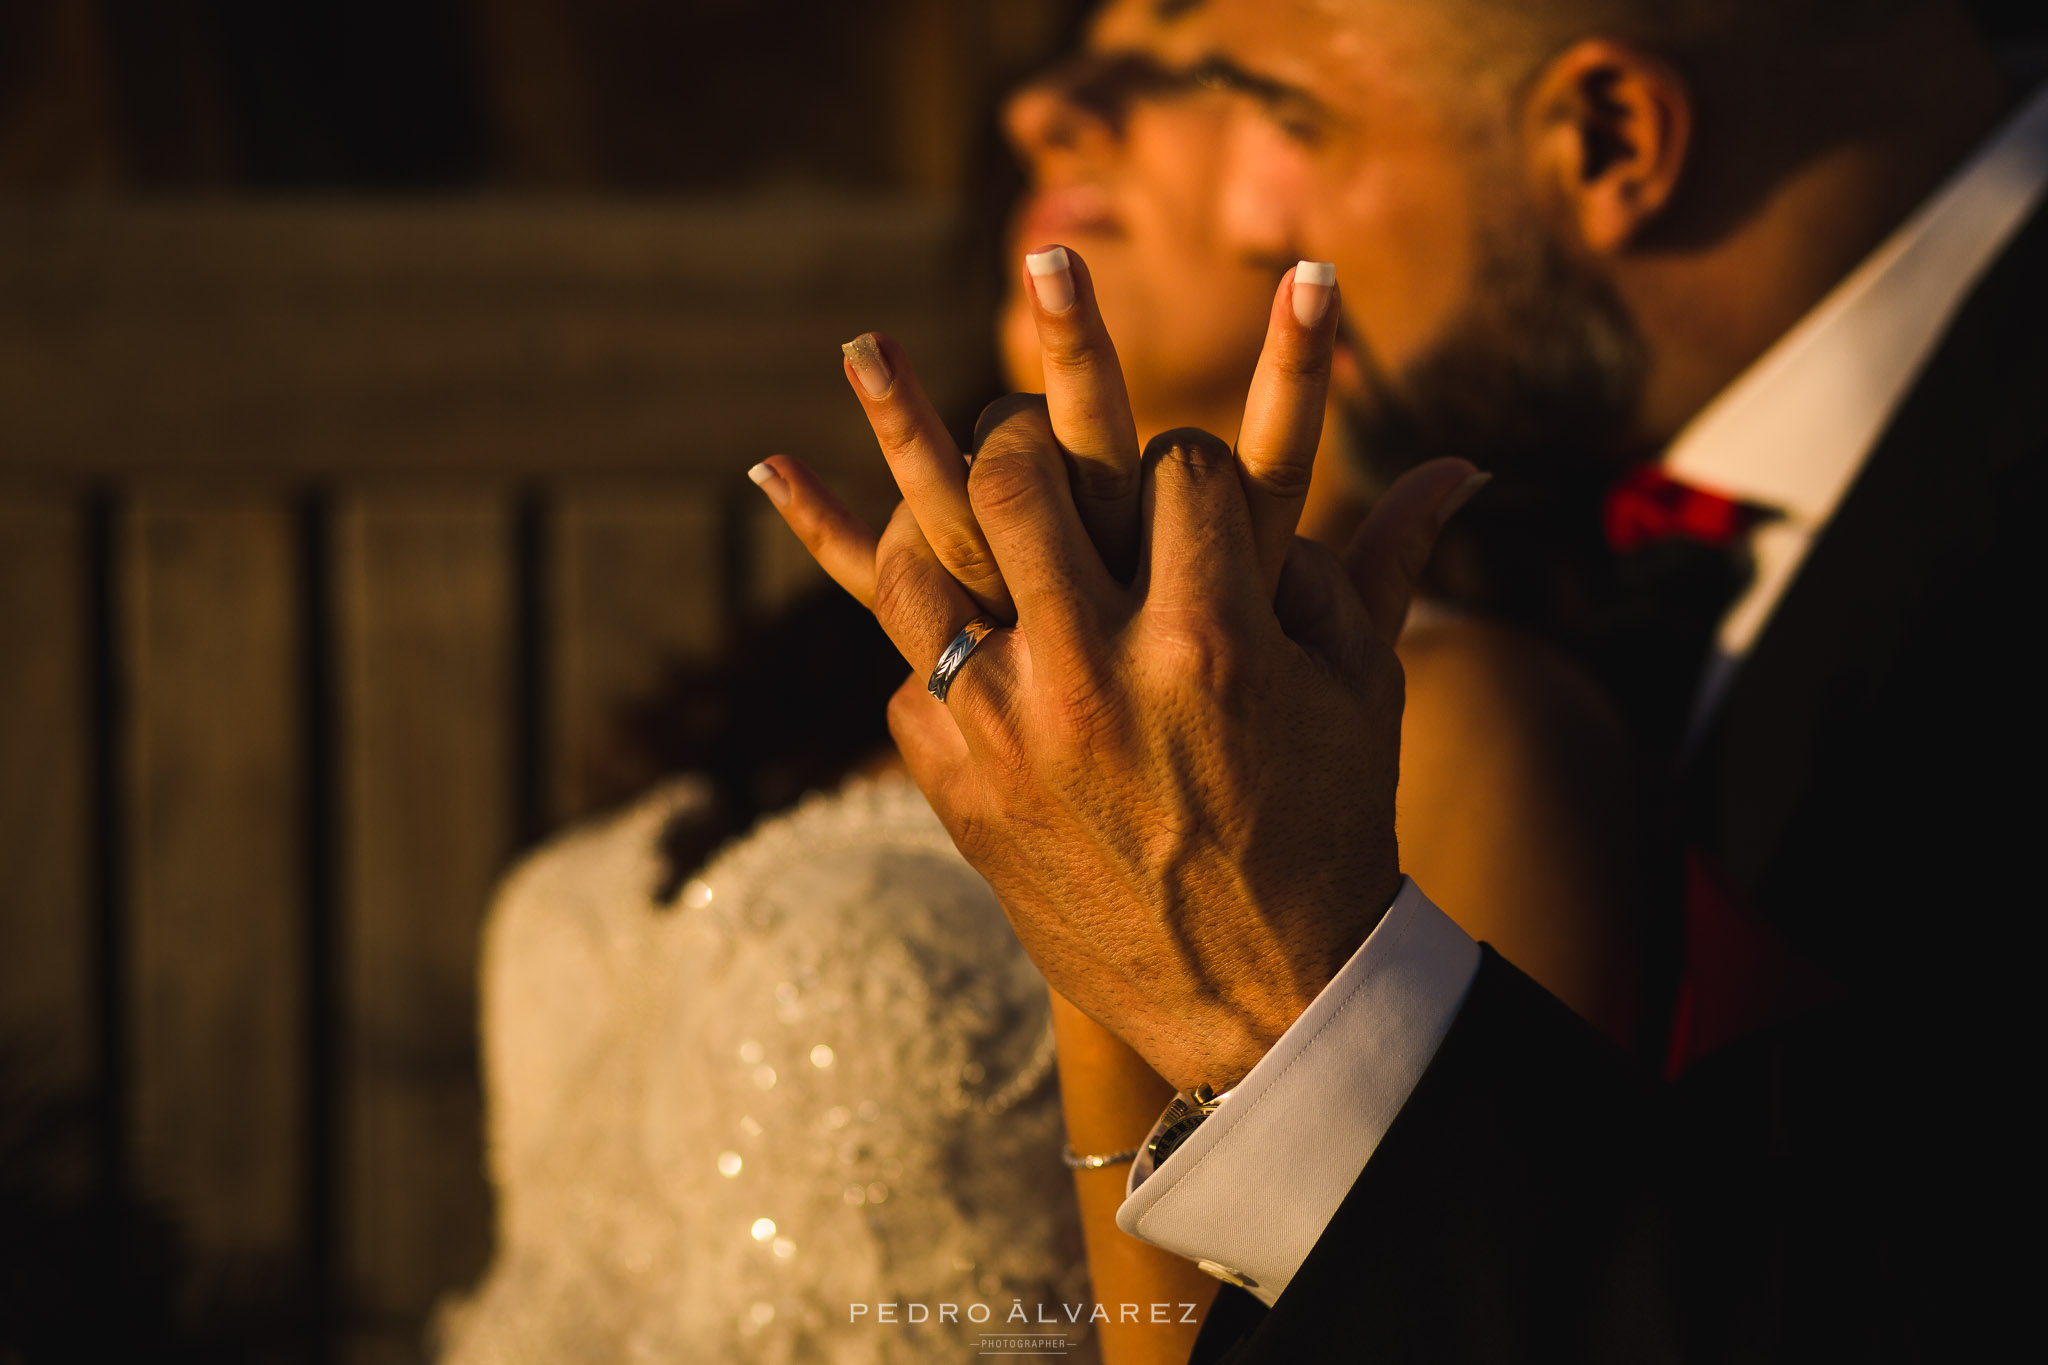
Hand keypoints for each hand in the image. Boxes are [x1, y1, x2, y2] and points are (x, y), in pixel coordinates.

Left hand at [754, 249, 1480, 1091]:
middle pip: (1022, 472)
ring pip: (922, 555)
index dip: (1186, 455)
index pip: (1177, 464)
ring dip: (921, 485)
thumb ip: (1385, 561)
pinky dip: (935, 644)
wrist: (1259, 995)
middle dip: (1028, 420)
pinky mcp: (956, 787)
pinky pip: (910, 668)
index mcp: (1215, 637)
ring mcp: (1012, 732)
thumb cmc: (1331, 828)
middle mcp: (1099, 672)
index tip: (1186, 471)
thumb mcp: (1362, 694)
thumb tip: (1468, 462)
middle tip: (1025, 411)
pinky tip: (908, 594)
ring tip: (889, 389)